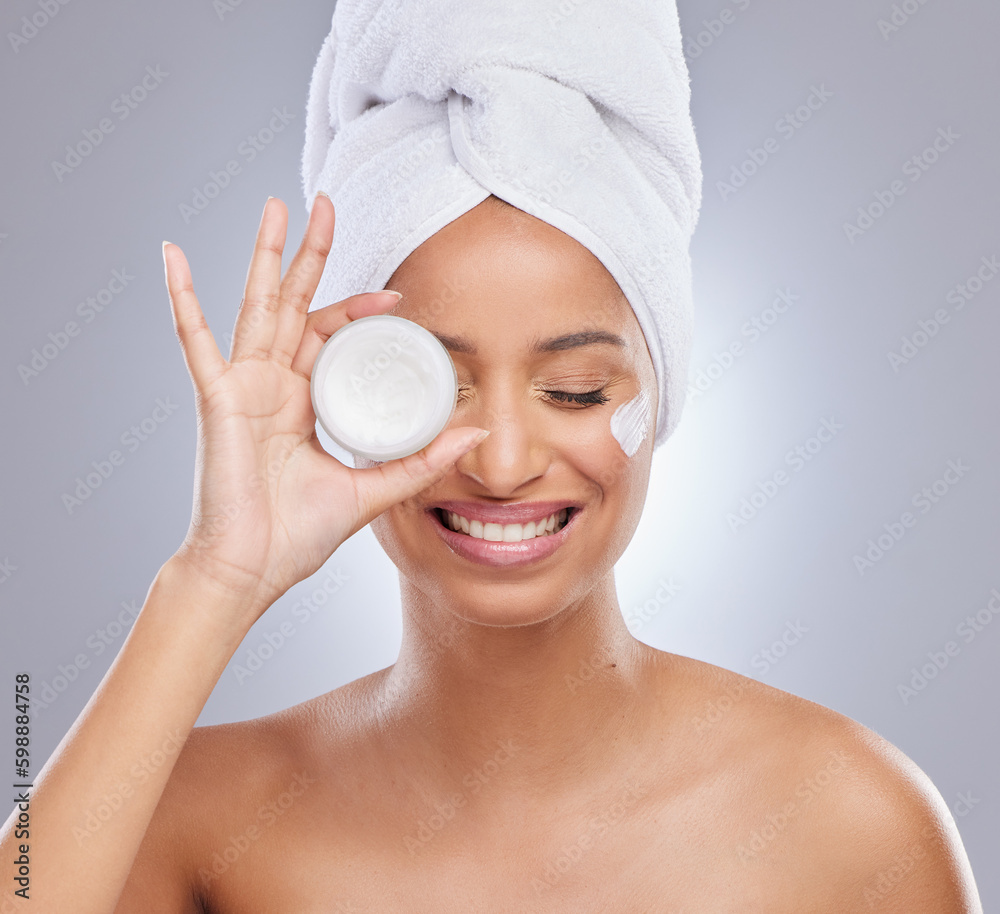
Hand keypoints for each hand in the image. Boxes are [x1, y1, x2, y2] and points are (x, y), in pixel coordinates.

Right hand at [162, 194, 487, 623]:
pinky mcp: (217, 397)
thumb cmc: (298, 536)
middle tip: (327, 205)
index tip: (397, 295)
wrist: (253, 570)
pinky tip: (171, 254)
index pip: (330, 336)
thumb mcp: (373, 488)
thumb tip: (476, 432)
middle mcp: (272, 385)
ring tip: (277, 207)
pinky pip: (195, 339)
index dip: (359, 309)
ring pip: (257, 306)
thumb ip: (421, 460)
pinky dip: (182, 297)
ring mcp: (242, 386)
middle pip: (295, 304)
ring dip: (266, 256)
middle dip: (312, 256)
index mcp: (303, 402)